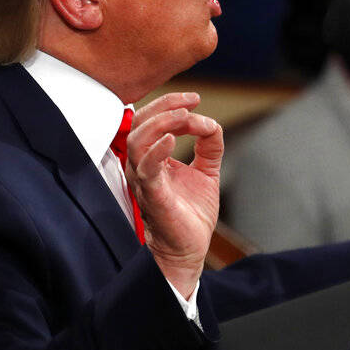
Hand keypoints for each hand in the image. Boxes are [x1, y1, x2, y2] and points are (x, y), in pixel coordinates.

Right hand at [127, 92, 223, 297]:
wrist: (189, 249)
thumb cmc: (190, 215)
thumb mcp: (207, 171)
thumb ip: (209, 145)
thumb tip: (212, 123)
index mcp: (152, 157)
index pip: (151, 120)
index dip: (171, 104)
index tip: (195, 99)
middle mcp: (143, 166)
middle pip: (139, 123)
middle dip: (164, 106)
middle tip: (190, 101)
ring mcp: (144, 180)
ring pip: (137, 140)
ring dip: (161, 123)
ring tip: (184, 116)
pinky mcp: (152, 196)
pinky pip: (146, 169)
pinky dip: (156, 151)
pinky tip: (172, 140)